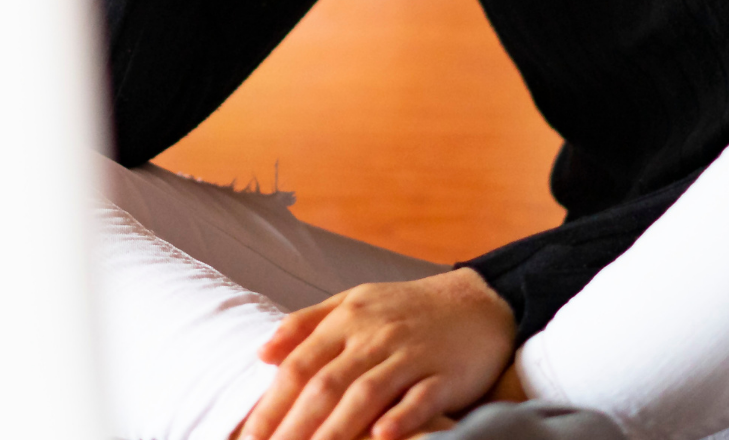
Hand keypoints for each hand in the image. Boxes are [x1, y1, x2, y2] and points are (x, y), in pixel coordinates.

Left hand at [239, 268, 517, 439]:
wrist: (480, 301)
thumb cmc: (407, 309)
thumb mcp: (354, 302)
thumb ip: (307, 324)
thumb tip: (262, 352)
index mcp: (347, 318)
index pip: (299, 365)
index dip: (270, 403)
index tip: (248, 437)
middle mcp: (375, 334)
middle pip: (326, 384)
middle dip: (293, 426)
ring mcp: (411, 353)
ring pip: (366, 393)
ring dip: (335, 431)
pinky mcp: (446, 373)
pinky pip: (421, 397)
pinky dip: (401, 417)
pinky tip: (381, 438)